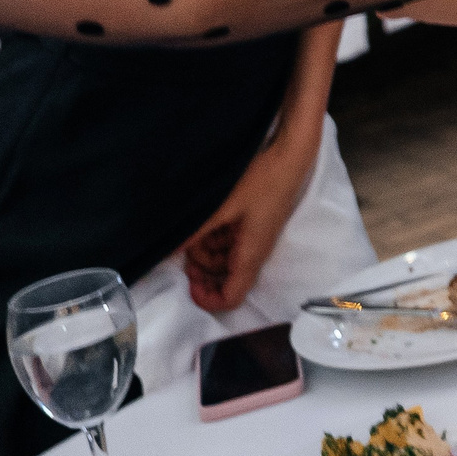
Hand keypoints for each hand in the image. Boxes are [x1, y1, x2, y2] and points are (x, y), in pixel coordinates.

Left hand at [182, 130, 318, 311]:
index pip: (231, 297)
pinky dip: (215, 239)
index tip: (188, 284)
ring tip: (193, 229)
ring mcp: (255, 239)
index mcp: (250, 255)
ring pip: (225, 261)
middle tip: (183, 251)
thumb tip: (166, 253)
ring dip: (206, 252)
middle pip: (225, 280)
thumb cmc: (262, 181)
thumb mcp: (220, 208)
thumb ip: (192, 233)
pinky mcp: (254, 226)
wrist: (290, 156)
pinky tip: (207, 220)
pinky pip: (230, 244)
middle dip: (202, 271)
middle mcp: (255, 252)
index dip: (207, 299)